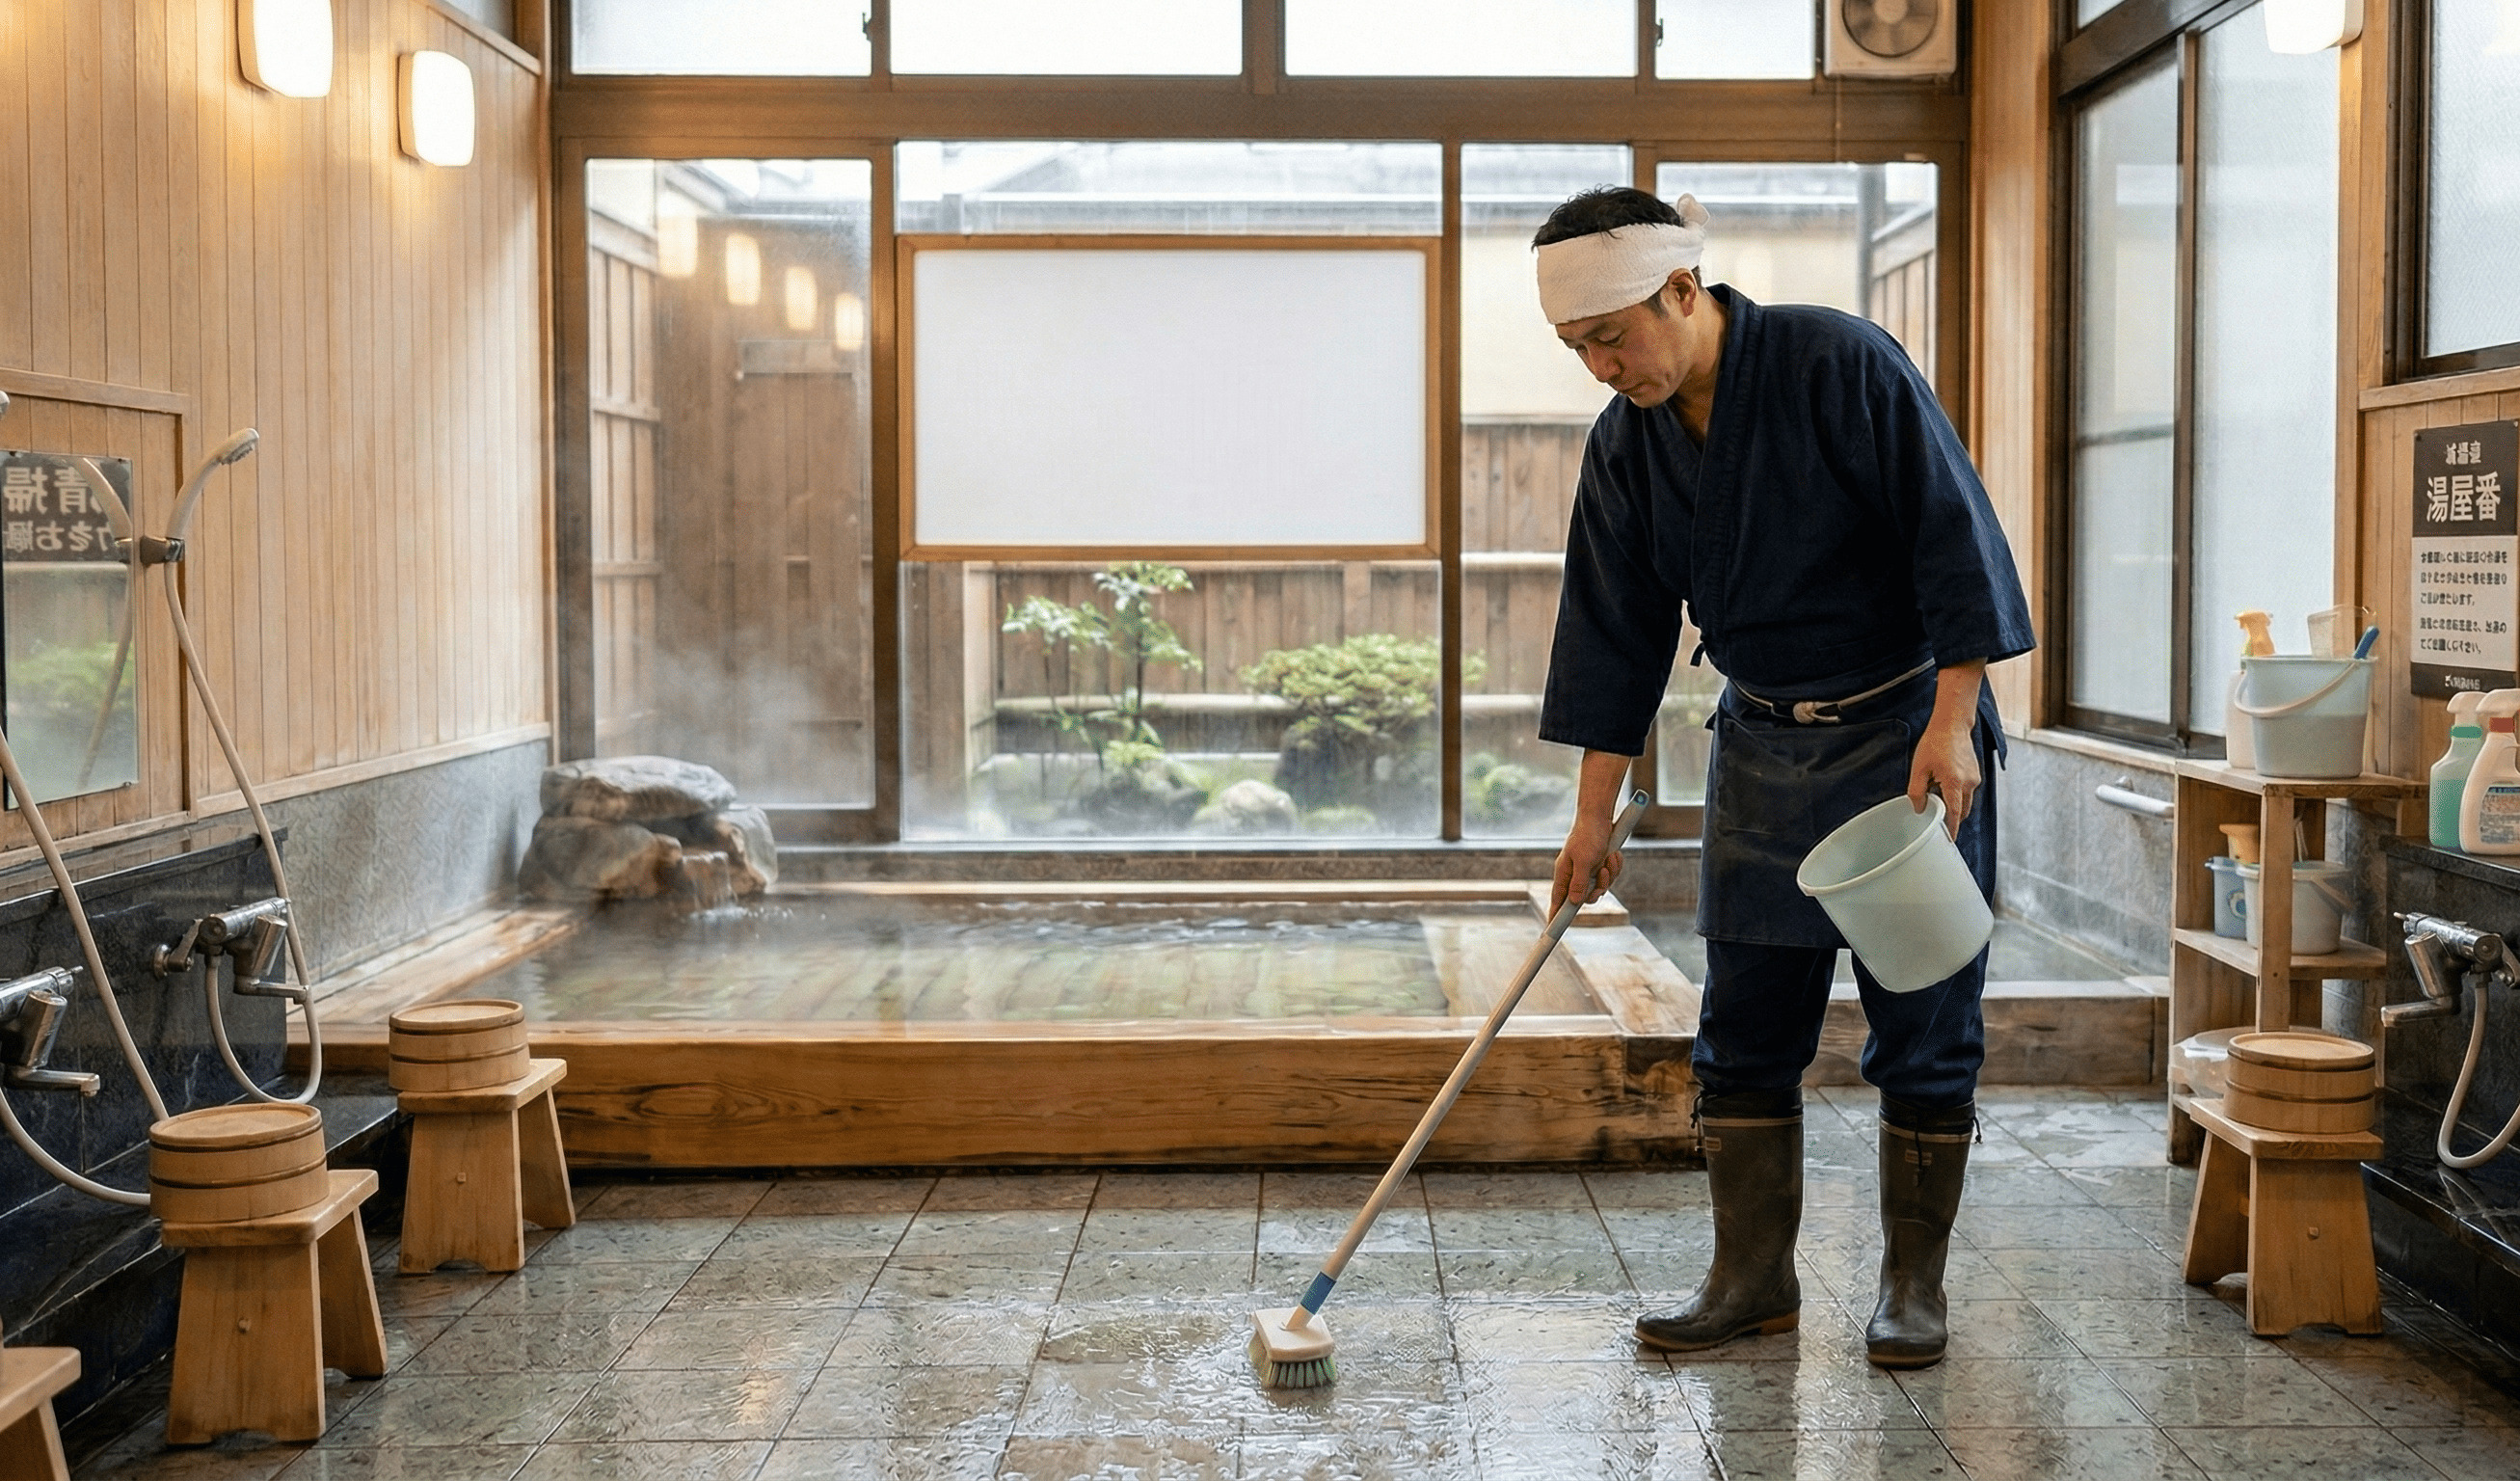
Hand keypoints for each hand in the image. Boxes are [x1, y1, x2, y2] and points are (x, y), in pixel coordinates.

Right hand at [1551, 815, 1622, 915]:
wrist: (1599, 817)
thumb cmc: (1588, 836)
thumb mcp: (1584, 861)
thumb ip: (1579, 883)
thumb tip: (1575, 902)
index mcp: (1564, 874)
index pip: (1557, 902)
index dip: (1555, 917)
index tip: (1552, 932)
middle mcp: (1575, 875)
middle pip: (1586, 898)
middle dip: (1599, 888)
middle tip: (1602, 873)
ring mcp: (1589, 871)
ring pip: (1602, 887)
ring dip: (1610, 874)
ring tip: (1608, 857)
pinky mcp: (1601, 866)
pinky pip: (1611, 877)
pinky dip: (1615, 867)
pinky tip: (1612, 854)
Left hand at [1907, 718, 1980, 838]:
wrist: (1952, 725)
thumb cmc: (1934, 744)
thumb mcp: (1919, 769)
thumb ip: (1917, 792)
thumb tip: (1918, 809)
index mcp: (1955, 783)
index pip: (1954, 814)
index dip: (1951, 829)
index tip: (1948, 840)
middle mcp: (1969, 783)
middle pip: (1962, 810)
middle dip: (1951, 818)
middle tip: (1937, 821)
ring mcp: (1975, 778)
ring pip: (1965, 801)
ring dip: (1953, 804)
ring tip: (1936, 795)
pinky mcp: (1976, 773)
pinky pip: (1967, 790)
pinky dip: (1957, 793)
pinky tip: (1943, 783)